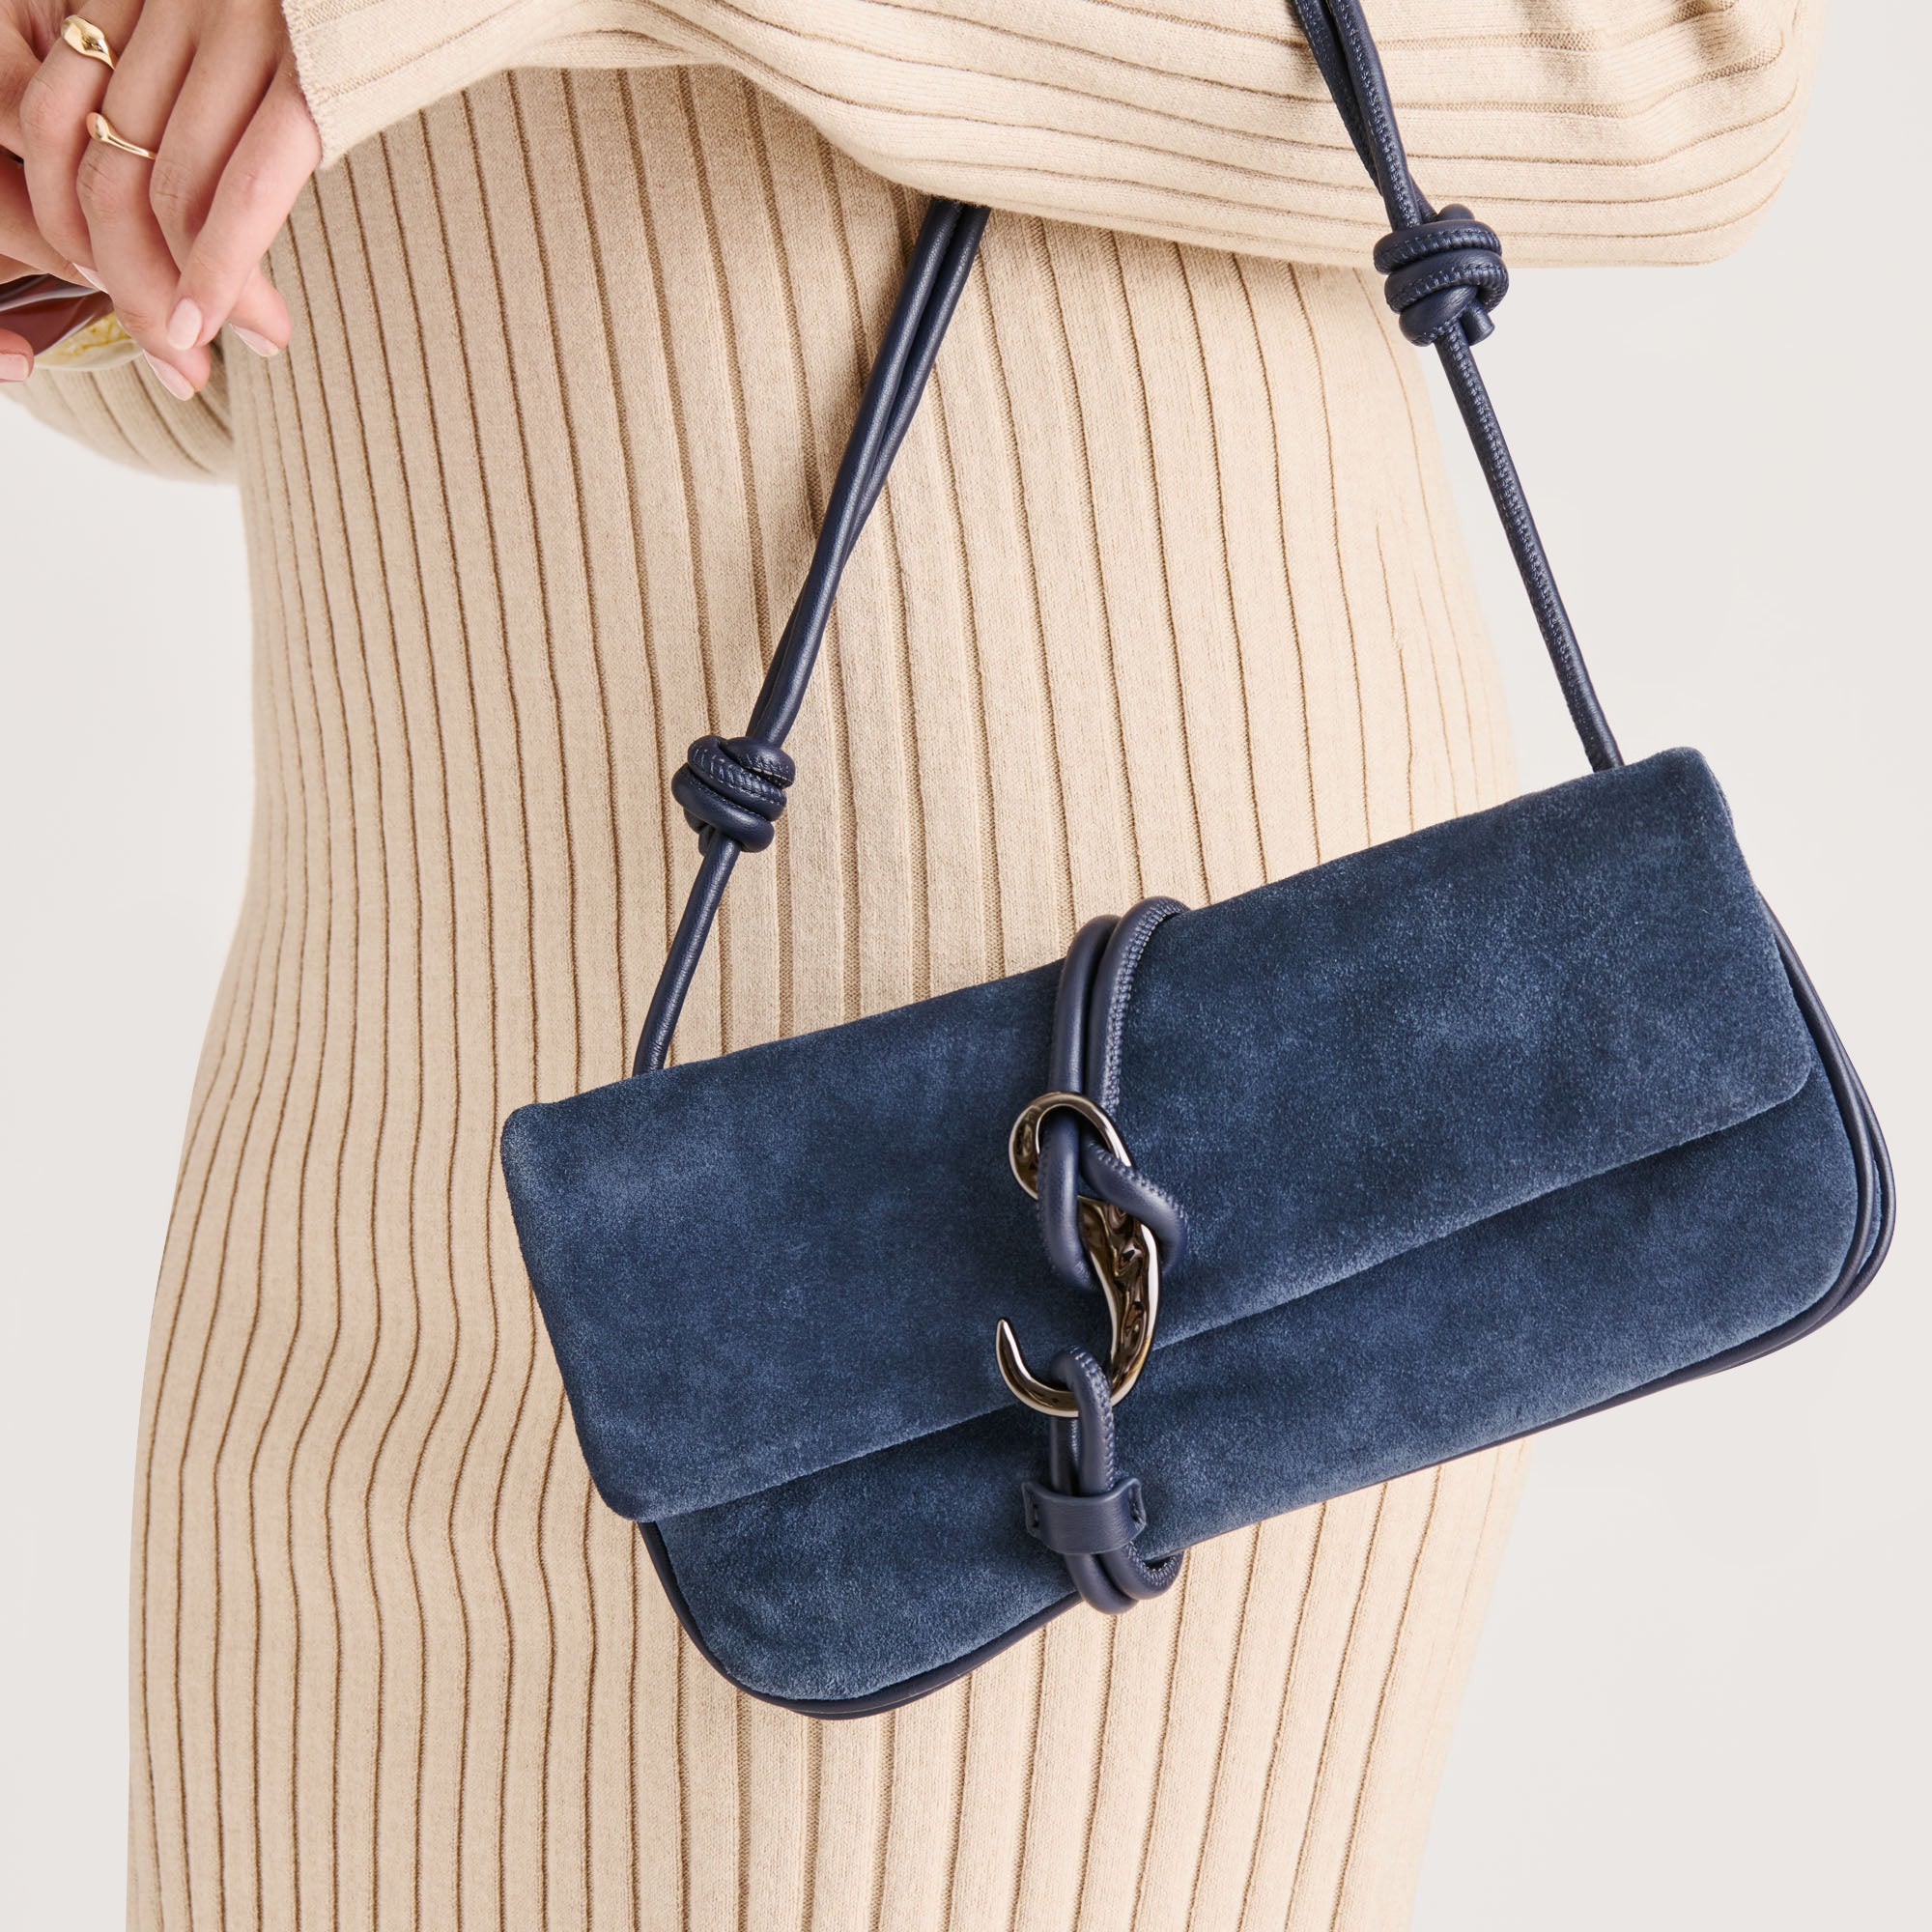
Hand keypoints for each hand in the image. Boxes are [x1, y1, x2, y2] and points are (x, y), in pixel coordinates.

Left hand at [10, 0, 317, 393]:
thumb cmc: (364, 11)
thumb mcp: (251, 37)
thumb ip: (207, 96)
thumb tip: (183, 219)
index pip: (58, 126)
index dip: (73, 231)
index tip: (127, 300)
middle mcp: (176, 5)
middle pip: (109, 177)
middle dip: (129, 293)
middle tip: (175, 366)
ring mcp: (240, 33)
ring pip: (169, 194)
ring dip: (186, 298)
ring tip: (221, 352)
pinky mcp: (310, 72)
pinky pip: (243, 186)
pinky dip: (227, 270)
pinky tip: (239, 328)